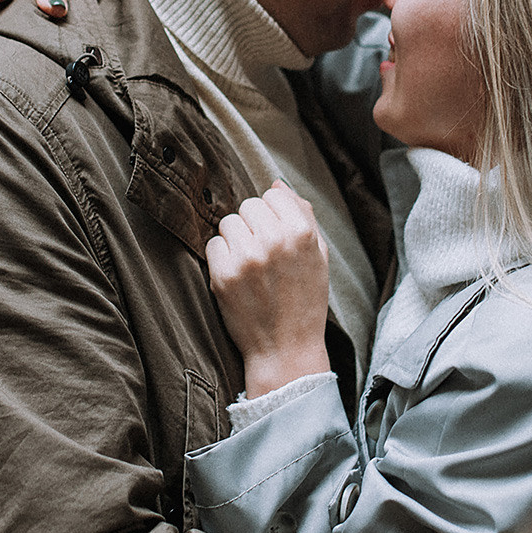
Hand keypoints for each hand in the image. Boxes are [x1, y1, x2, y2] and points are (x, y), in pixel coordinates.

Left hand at [204, 184, 331, 397]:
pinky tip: (237, 277)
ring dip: (235, 240)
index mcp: (302, 233)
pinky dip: (221, 258)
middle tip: (262, 254)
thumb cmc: (304, 300)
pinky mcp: (223, 274)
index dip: (273, 214)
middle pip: (248, 205)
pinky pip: (213, 245)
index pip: (273, 195)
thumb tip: (276, 183)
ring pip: (228, 223)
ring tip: (250, 266)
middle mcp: (274, 240)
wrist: (286, 349)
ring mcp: (247, 257)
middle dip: (253, 225)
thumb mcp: (318, 255)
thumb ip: (302, 214)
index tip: (276, 236)